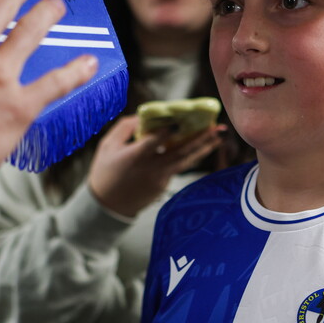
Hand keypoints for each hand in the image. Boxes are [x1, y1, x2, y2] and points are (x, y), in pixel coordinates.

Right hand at [88, 116, 223, 216]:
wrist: (107, 206)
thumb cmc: (104, 171)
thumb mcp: (107, 146)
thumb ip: (125, 128)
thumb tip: (144, 116)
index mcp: (135, 156)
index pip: (156, 141)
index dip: (169, 131)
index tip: (181, 121)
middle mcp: (151, 168)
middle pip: (181, 152)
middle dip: (201, 139)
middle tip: (218, 128)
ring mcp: (160, 179)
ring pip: (186, 161)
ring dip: (204, 148)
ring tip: (219, 137)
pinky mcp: (163, 185)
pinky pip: (177, 167)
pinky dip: (189, 156)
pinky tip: (201, 146)